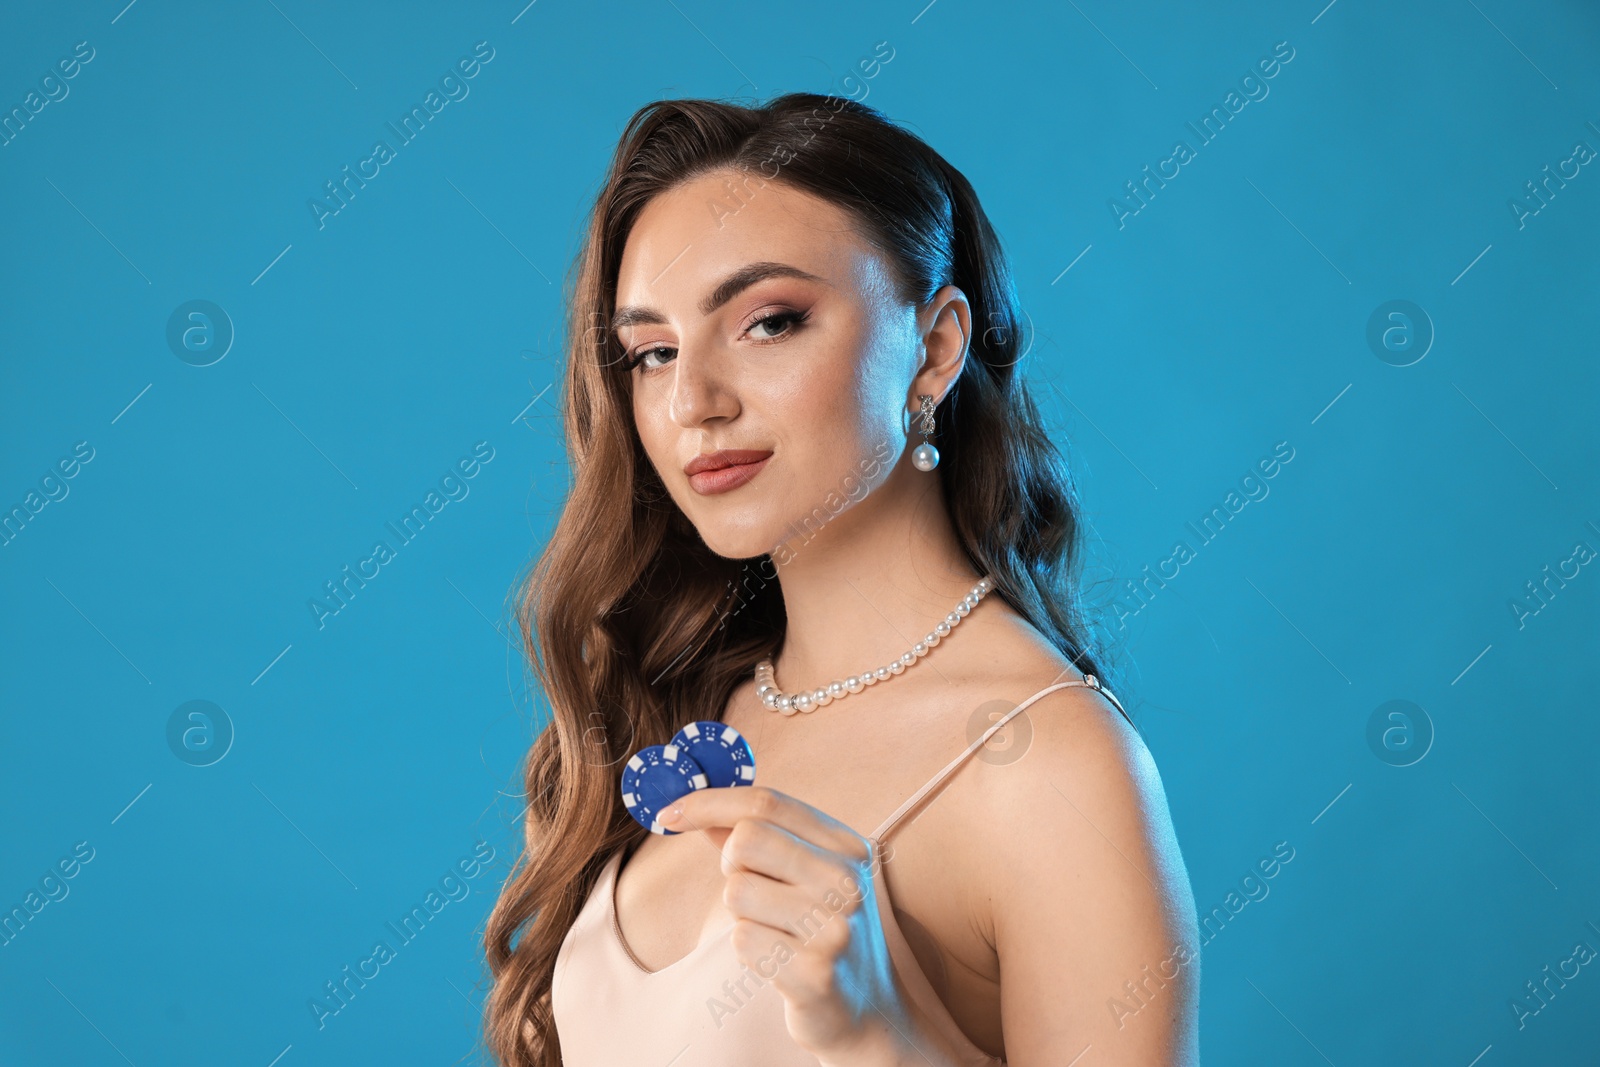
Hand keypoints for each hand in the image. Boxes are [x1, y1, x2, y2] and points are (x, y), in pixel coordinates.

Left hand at [657, 786, 924, 1064]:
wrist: (866, 1011)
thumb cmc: (820, 932)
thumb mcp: (804, 874)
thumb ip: (758, 835)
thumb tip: (692, 806)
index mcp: (847, 846)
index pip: (766, 802)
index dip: (708, 803)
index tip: (668, 815)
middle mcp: (847, 881)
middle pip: (746, 839)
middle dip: (730, 865)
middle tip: (751, 892)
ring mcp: (835, 929)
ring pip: (737, 891)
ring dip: (742, 914)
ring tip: (775, 932)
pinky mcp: (815, 975)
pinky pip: (742, 940)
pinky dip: (748, 950)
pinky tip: (779, 962)